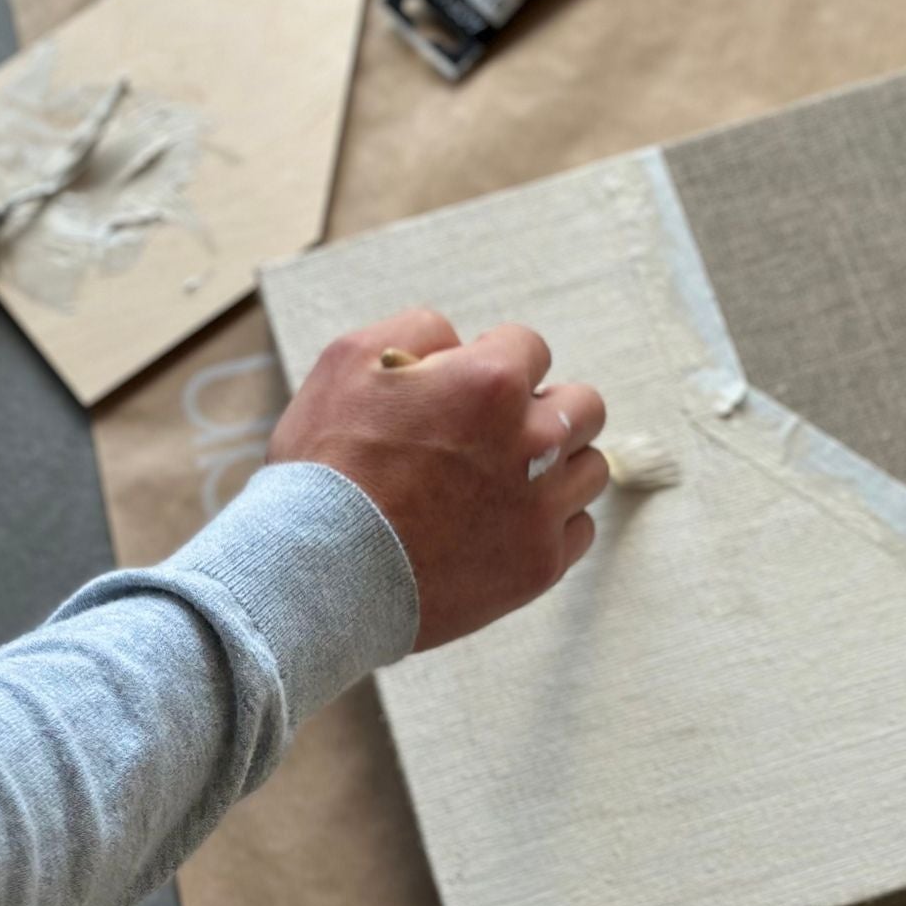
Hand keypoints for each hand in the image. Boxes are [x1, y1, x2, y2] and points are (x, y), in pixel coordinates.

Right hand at [268, 307, 608, 650]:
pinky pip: (578, 529)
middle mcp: (533, 441)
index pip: (531, 348)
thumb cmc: (326, 463)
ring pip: (589, 468)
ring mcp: (541, 508)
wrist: (316, 574)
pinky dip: (549, 524)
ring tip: (502, 481)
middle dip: (545, 408)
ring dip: (556, 467)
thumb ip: (421, 331)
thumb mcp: (349, 359)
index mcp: (492, 382)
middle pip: (584, 406)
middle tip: (497, 433)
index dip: (492, 363)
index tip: (464, 391)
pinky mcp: (539, 564)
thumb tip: (461, 346)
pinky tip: (502, 525)